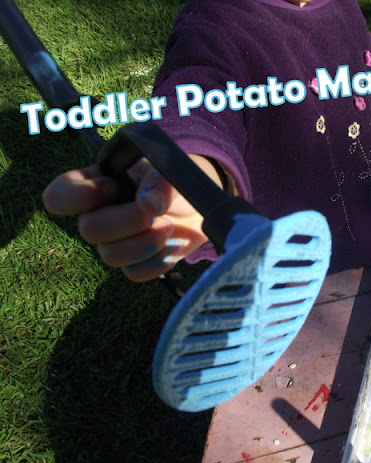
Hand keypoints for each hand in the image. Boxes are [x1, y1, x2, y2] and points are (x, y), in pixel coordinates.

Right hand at [42, 154, 222, 281]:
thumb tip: (151, 205)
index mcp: (95, 184)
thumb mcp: (169, 169)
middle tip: (156, 211)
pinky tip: (174, 244)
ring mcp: (116, 242)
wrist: (199, 202)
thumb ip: (159, 182)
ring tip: (170, 227)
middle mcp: (99, 215)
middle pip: (90, 230)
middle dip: (128, 221)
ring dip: (146, 243)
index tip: (112, 188)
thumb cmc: (174, 179)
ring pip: (111, 257)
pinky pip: (136, 273)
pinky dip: (159, 261)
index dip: (78, 197)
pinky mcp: (136, 263)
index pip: (59, 197)